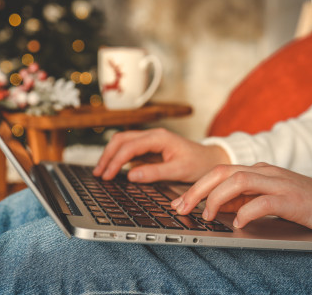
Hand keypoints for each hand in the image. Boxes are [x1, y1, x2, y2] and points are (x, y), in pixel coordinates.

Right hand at [93, 128, 229, 182]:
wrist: (211, 160)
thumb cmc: (198, 164)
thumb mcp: (178, 171)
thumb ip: (154, 172)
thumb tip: (131, 175)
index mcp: (159, 137)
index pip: (129, 146)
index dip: (116, 161)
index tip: (107, 175)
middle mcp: (153, 135)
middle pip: (121, 140)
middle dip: (108, 156)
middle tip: (99, 173)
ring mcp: (151, 141)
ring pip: (123, 142)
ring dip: (111, 155)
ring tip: (102, 172)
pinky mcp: (151, 148)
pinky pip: (130, 150)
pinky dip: (119, 158)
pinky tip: (114, 170)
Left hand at [172, 162, 311, 236]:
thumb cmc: (306, 203)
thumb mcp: (270, 198)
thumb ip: (245, 199)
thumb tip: (216, 207)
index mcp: (259, 171)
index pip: (220, 172)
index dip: (196, 187)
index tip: (179, 202)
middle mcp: (266, 172)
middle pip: (223, 172)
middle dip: (198, 189)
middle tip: (182, 208)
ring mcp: (279, 183)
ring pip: (239, 181)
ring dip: (217, 198)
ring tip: (207, 215)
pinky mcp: (293, 198)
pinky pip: (264, 201)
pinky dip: (247, 211)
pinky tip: (238, 223)